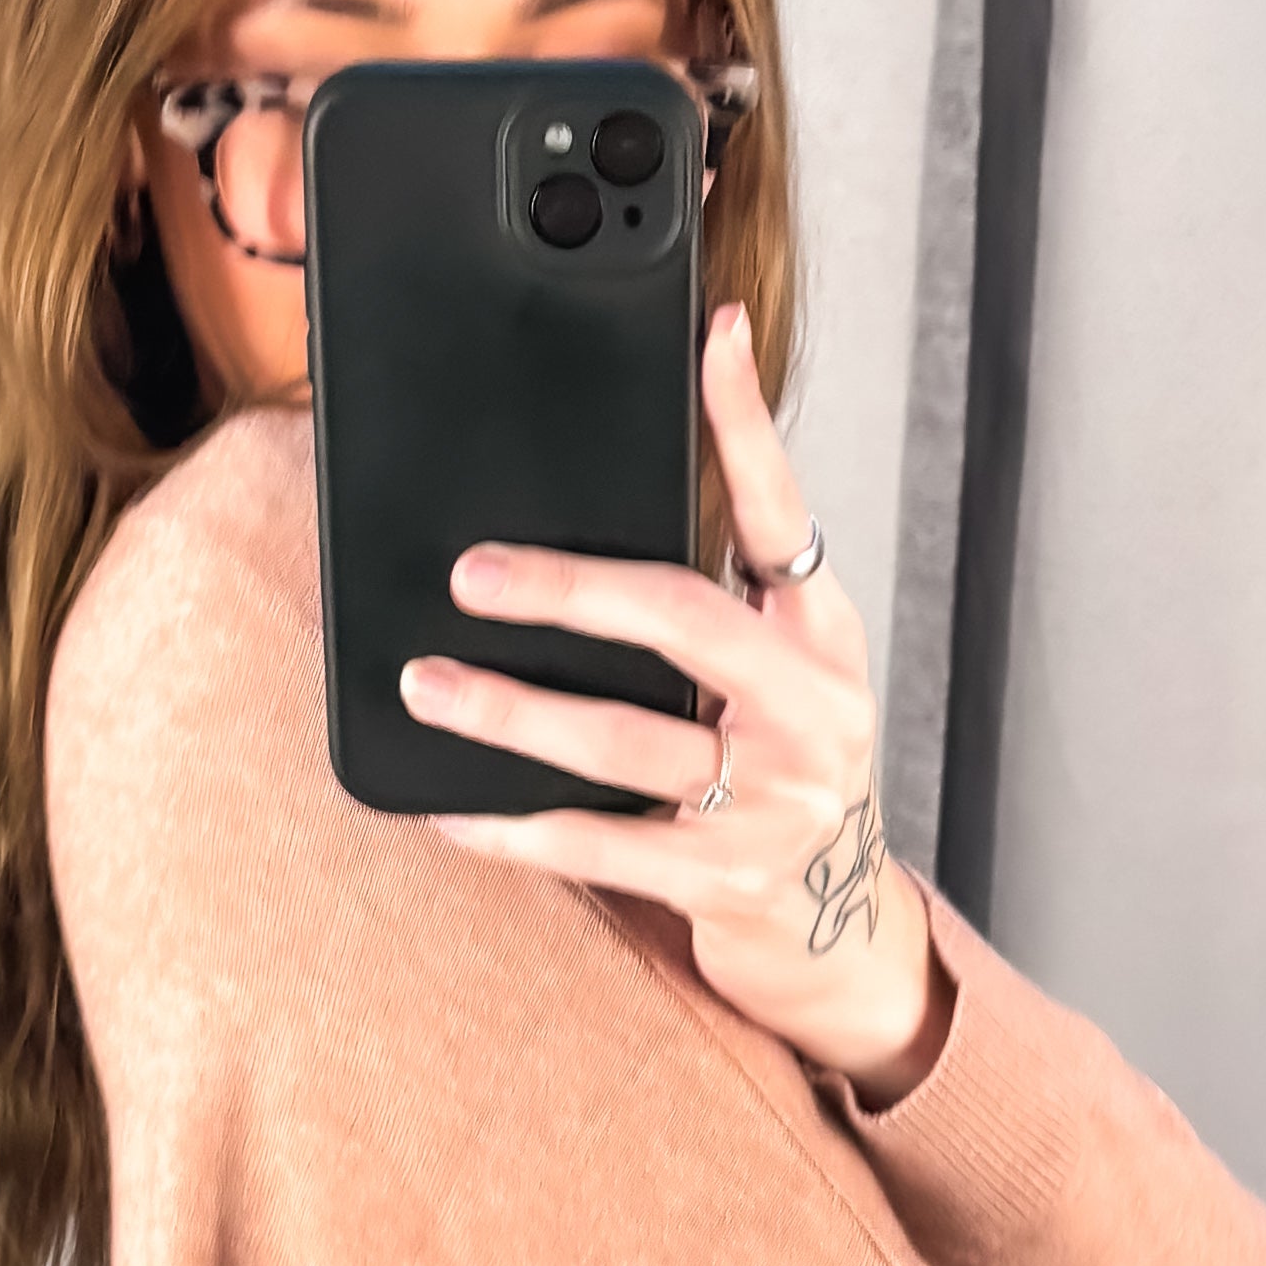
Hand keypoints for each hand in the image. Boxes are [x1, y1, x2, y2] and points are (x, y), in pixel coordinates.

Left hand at [394, 304, 945, 1098]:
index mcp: (822, 636)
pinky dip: (510, 826)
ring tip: (426, 686)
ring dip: (511, 713)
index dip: (746, 423)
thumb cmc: (783, 773)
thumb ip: (721, 599)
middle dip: (565, 589)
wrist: (839, 929)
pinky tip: (447, 806)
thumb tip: (598, 508)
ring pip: (623, 743)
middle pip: (680, 621)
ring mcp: (772, 801)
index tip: (709, 336)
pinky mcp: (721, 882)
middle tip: (470, 573)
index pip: (786, 512)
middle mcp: (809, 708)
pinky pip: (596, 846)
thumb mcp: (779, 673)